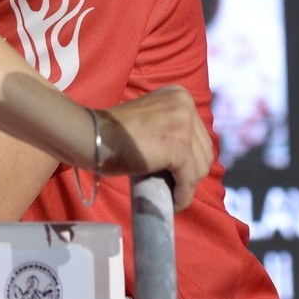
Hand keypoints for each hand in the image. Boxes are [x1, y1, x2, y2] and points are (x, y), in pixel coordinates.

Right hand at [95, 85, 212, 208]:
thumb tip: (192, 161)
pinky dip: (183, 196)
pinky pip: (189, 181)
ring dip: (185, 184)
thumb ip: (171, 128)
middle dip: (190, 172)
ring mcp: (183, 125)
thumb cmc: (113, 132)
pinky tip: (173, 202)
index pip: (200, 136)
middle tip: (170, 182)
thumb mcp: (151, 120)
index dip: (190, 158)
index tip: (175, 172)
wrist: (92, 135)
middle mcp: (185, 105)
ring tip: (167, 190)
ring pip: (201, 168)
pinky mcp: (179, 148)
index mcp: (179, 95)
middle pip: (205, 152)